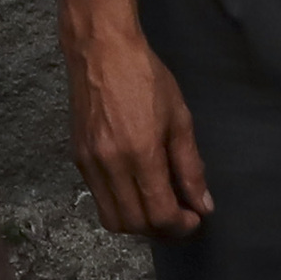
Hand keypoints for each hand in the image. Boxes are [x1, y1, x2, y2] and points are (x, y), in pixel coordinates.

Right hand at [66, 27, 214, 239]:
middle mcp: (110, 165)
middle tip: (179, 217)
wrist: (100, 49)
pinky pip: (98, 198)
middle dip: (161, 230)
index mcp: (140, 154)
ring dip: (137, 224)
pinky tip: (136, 188)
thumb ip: (190, 166)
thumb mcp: (179, 118)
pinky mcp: (77, 158)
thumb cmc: (146, 76)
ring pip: (111, 219)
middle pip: (134, 225)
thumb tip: (203, 204)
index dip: (181, 226)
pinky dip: (119, 205)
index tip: (195, 217)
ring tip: (157, 207)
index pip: (160, 214)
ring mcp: (89, 163)